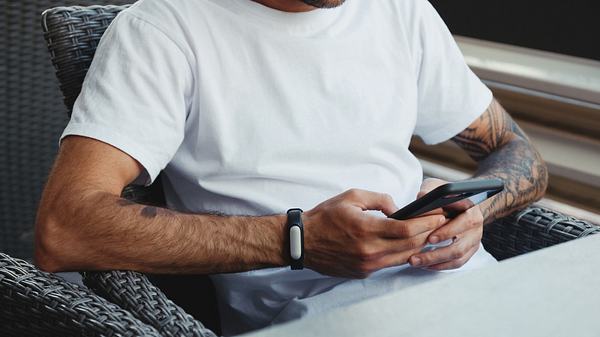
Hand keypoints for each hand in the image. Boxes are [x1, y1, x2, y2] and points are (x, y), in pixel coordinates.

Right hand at [302, 189, 445, 278]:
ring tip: (427, 233)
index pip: (407, 230)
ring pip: (403, 257)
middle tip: (439, 223)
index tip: (438, 215)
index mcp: (366, 229)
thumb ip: (380, 199)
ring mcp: (367, 265)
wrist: (303, 241)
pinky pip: (389, 264)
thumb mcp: (352, 196)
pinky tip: (405, 244)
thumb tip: (399, 209)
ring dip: (418, 245)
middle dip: (428, 233)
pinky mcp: (363, 273)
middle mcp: (369, 251)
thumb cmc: (325, 217)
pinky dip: (401, 254)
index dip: (427, 223)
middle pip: (410, 245)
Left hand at [408, 178, 483, 270]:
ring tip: (415, 262)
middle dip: (436, 253)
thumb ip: (429, 190)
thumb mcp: (437, 185)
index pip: (463, 222)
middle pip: (459, 246)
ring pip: (457, 257)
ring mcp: (474, 240)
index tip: (429, 238)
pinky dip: (440, 266)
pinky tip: (424, 265)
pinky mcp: (469, 250)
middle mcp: (476, 227)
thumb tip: (420, 198)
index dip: (447, 232)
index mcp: (471, 209)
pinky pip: (456, 263)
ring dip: (435, 262)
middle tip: (415, 256)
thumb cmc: (447, 193)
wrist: (464, 201)